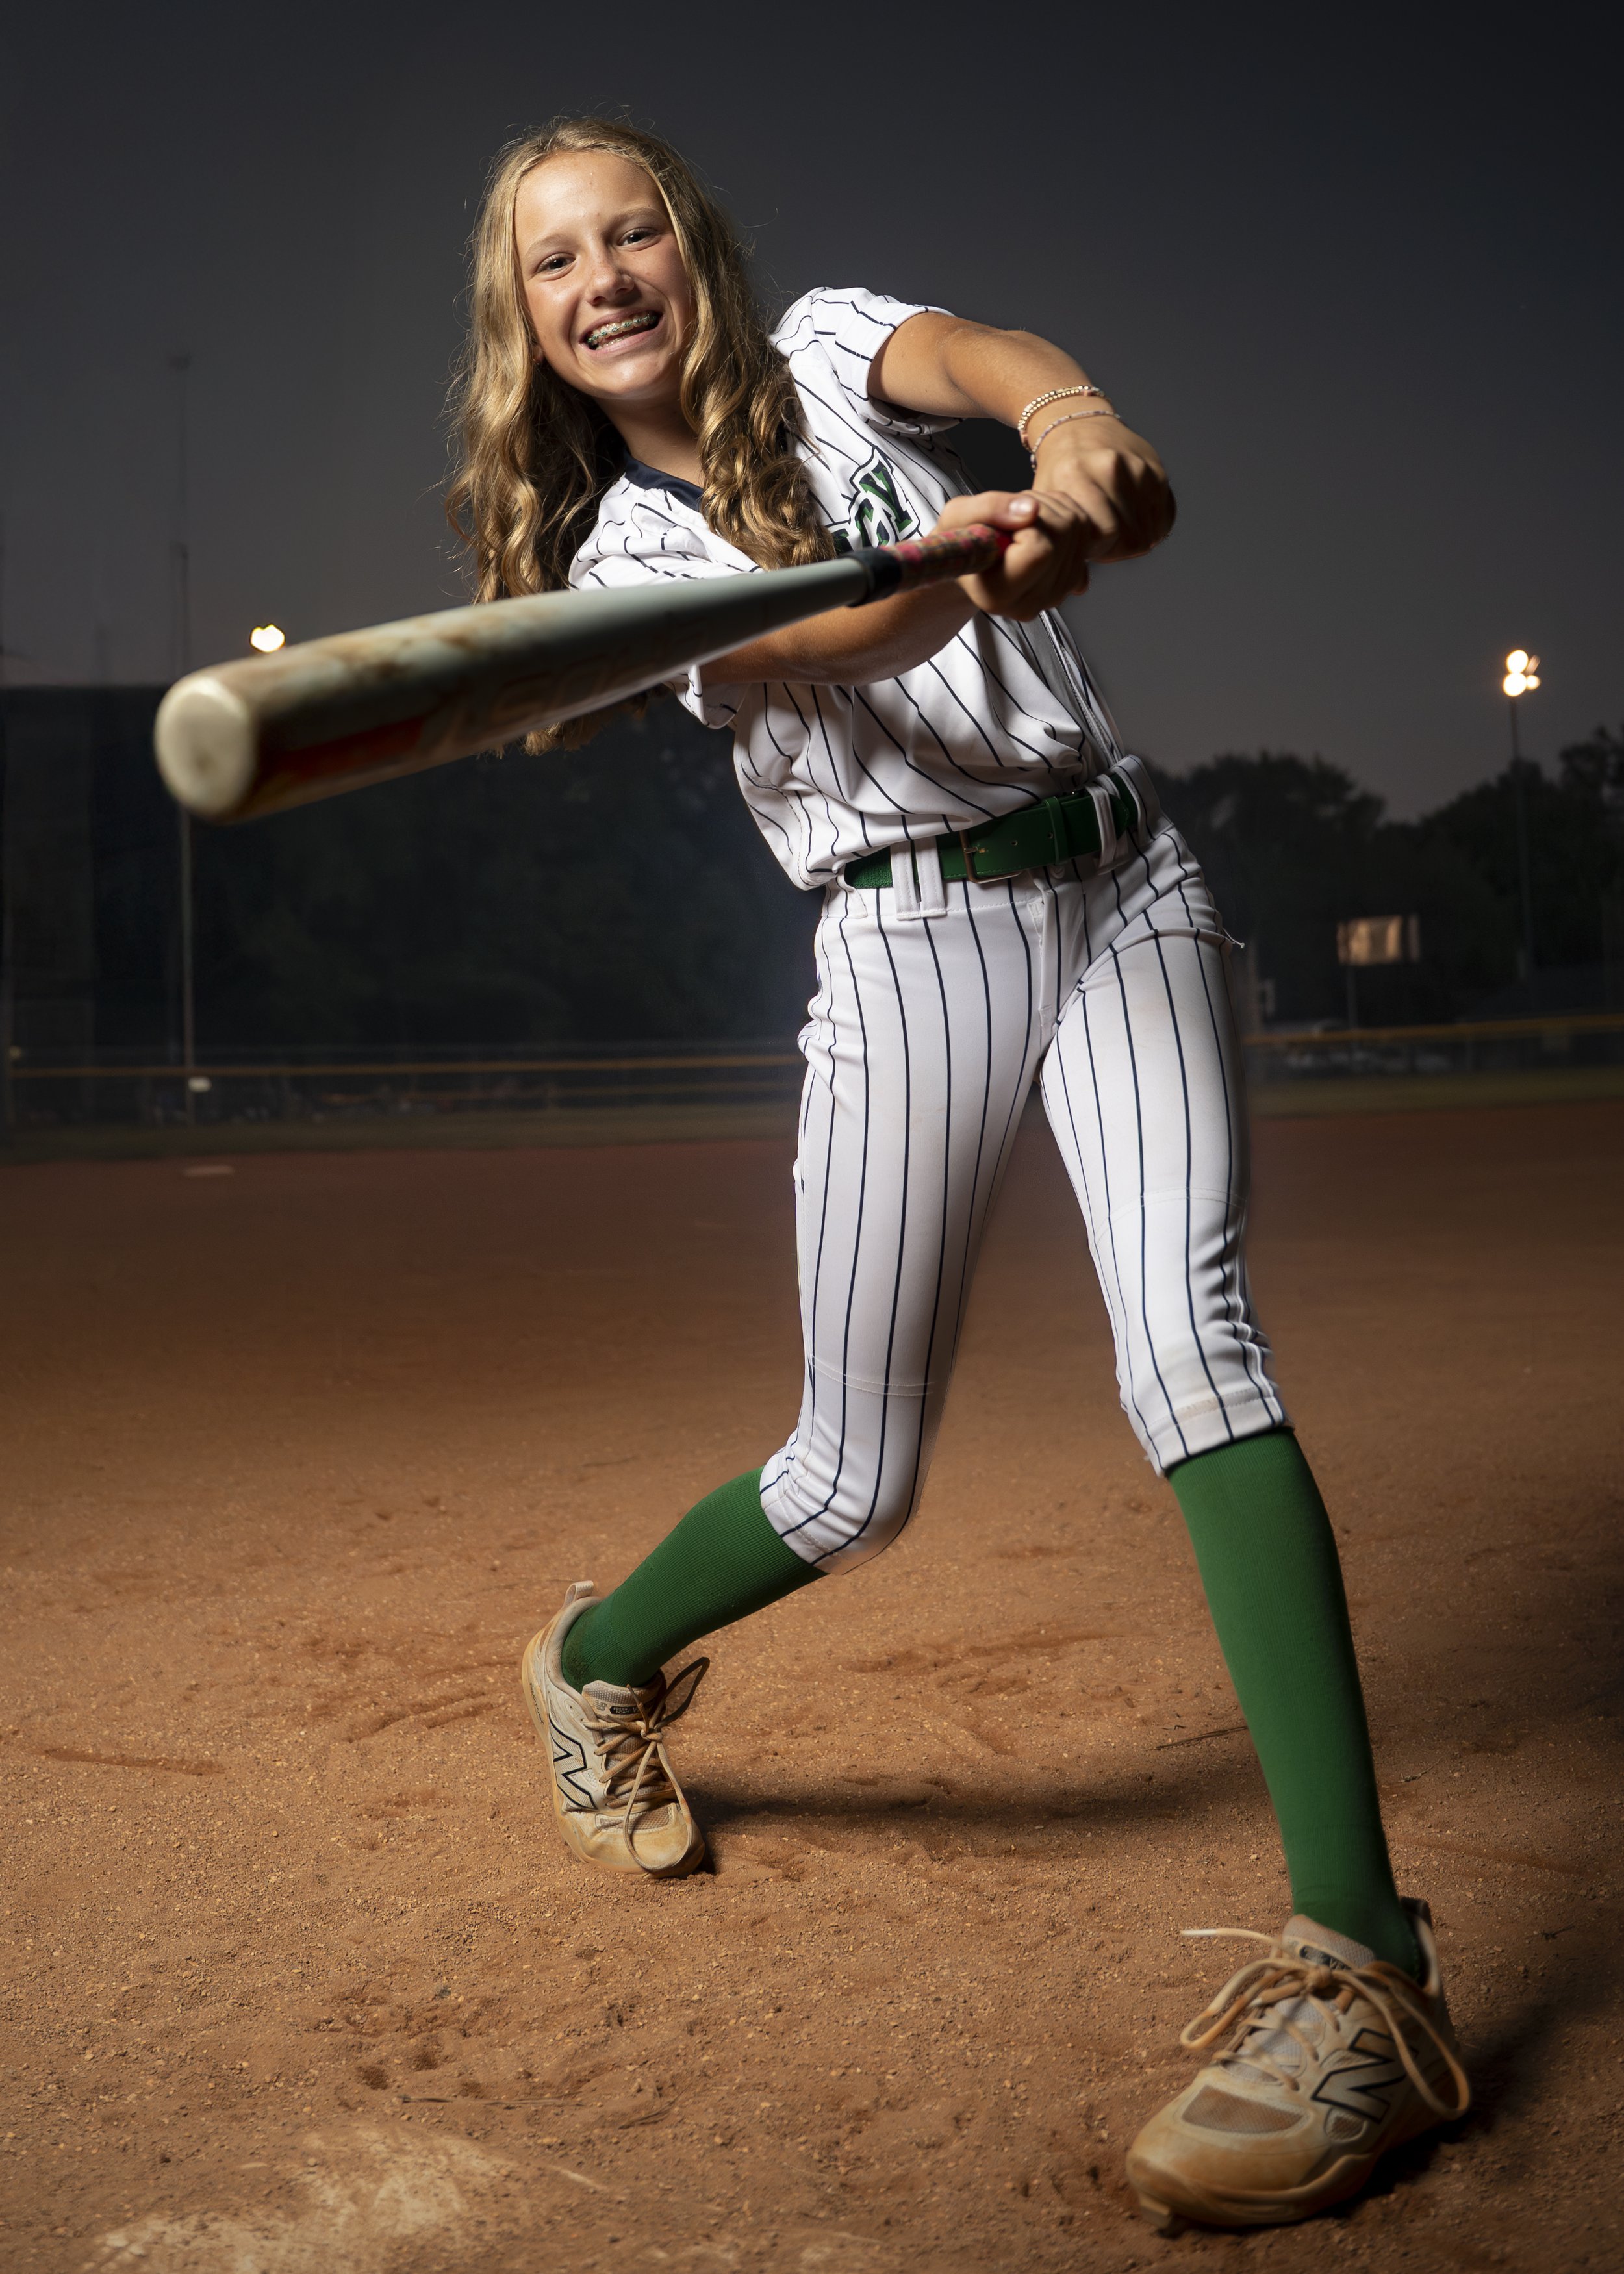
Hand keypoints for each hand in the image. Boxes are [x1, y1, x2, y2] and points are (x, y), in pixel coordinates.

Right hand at [931, 487, 1097, 621]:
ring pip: (1079, 530)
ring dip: (1053, 509)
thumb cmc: (960, 540)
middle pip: (1064, 535)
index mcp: (999, 596)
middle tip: (1013, 517)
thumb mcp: (958, 516)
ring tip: (1022, 520)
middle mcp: (1031, 603)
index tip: (1004, 527)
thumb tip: (1032, 510)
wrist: (971, 562)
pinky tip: (1040, 527)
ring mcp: (1055, 595)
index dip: (1026, 524)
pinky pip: (1086, 533)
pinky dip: (1066, 516)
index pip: (1040, 549)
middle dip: (1041, 510)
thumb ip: (990, 509)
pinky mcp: (1071, 581)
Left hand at [1029, 416, 1174, 565]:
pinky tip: (1133, 516)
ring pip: (1150, 531)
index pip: (1107, 536)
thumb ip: (1059, 545)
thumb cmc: (1060, 469)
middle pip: (1132, 538)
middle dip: (1118, 548)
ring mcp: (1138, 467)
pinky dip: (1152, 525)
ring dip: (1135, 537)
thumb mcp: (1047, 504)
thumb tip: (1079, 586)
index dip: (1101, 550)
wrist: (1077, 426)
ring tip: (1116, 524)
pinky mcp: (1158, 469)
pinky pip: (1165, 516)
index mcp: (1077, 476)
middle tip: (1104, 538)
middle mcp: (1111, 468)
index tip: (1091, 544)